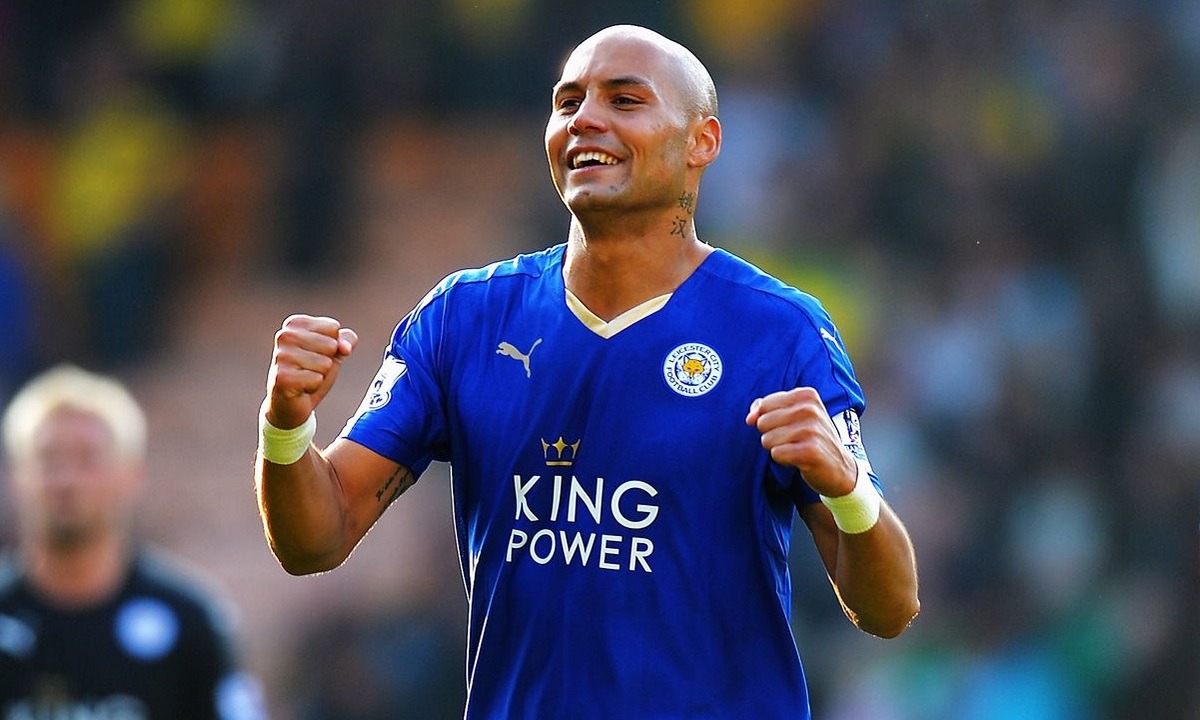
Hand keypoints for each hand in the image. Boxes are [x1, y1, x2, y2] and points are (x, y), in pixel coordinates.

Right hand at [265, 314, 357, 428]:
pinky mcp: (282, 377)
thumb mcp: (334, 352)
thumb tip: (345, 348)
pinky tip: (300, 388)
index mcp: (295, 324)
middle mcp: (285, 335)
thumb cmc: (312, 371)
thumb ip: (347, 340)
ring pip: (325, 363)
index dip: (332, 346)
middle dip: (327, 362)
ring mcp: (282, 356)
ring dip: (320, 375)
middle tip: (310, 369)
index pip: (333, 327)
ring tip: (305, 378)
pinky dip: (313, 387)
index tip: (315, 354)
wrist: (292, 402)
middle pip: (331, 345)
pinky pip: (317, 379)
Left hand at [745, 387, 856, 496]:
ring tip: (797, 449)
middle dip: (772, 435)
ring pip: (767, 440)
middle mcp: (810, 409)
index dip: (768, 420)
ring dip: (778, 449)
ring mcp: (812, 429)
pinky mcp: (811, 451)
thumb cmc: (811, 439)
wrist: (840, 468)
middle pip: (762, 423)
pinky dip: (783, 460)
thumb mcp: (792, 415)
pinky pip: (776, 454)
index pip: (763, 405)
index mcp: (806, 395)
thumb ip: (765, 409)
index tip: (788, 426)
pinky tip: (800, 460)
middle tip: (794, 440)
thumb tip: (750, 418)